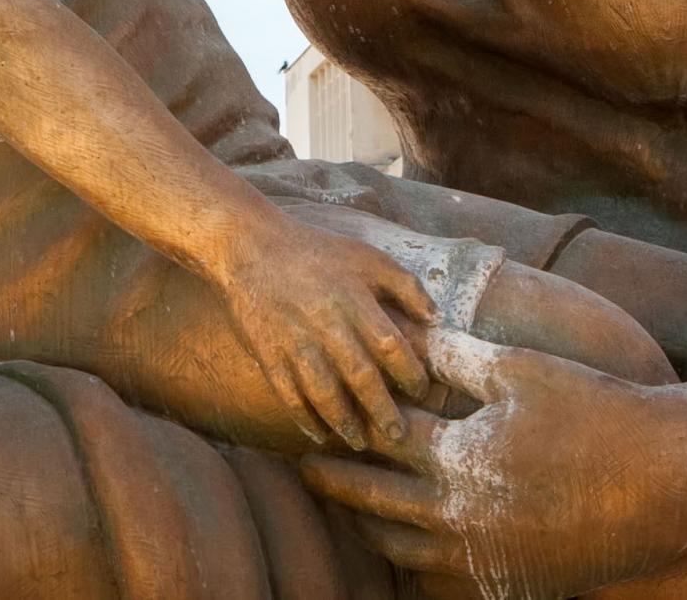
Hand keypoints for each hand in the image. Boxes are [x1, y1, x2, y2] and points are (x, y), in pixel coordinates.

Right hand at [212, 215, 435, 456]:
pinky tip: (319, 434)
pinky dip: (304, 418)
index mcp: (353, 298)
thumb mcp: (367, 256)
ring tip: (359, 441)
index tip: (419, 391)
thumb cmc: (317, 252)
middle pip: (360, 376)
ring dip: (344, 422)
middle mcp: (325, 322)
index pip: (391, 346)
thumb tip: (437, 320)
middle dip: (382, 411)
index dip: (411, 373)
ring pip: (323, 392)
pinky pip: (288, 394)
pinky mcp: (267, 351)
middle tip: (398, 435)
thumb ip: (406, 285)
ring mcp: (293, 339)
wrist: (250, 246)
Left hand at [299, 335, 686, 592]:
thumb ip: (456, 357)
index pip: (377, 445)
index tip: (307, 422)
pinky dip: (420, 562)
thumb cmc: (597, 410)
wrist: (672, 479)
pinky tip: (412, 545)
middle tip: (304, 471)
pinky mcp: (516, 583)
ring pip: (404, 553)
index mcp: (459, 460)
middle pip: (376, 506)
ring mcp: (488, 559)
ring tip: (351, 511)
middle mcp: (463, 518)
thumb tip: (408, 338)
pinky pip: (447, 579)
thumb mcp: (520, 370)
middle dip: (337, 485)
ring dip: (371, 530)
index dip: (341, 429)